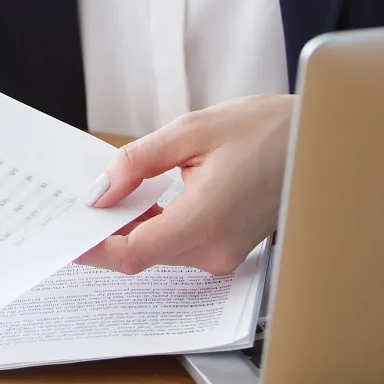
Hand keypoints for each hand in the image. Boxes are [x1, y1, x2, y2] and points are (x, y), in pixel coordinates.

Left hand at [80, 94, 294, 276]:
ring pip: (160, 250)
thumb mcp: (191, 131)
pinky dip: (154, 225)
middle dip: (107, 232)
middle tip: (78, 203)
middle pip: (143, 253)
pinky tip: (139, 200)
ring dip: (130, 227)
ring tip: (105, 195)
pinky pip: (179, 244)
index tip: (68, 235)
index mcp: (206, 220)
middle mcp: (215, 248)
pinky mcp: (228, 248)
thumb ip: (139, 162)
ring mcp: (224, 253)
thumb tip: (101, 190)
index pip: (135, 252)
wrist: (314, 140)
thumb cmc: (264, 130)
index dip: (95, 248)